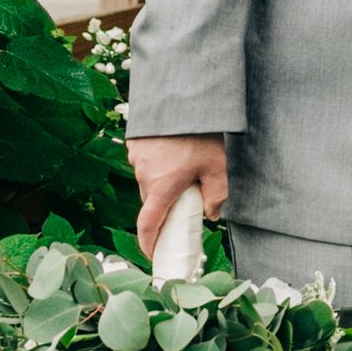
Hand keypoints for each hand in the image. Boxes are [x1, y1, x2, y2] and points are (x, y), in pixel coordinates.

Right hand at [127, 133, 227, 265]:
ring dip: (162, 183)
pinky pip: (145, 164)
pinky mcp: (135, 144)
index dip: (148, 243)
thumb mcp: (217, 166)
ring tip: (184, 167)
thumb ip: (216, 194)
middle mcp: (144, 175)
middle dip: (165, 207)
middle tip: (184, 201)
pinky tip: (174, 151)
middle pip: (151, 203)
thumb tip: (212, 214)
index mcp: (162, 187)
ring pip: (148, 182)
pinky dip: (157, 165)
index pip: (148, 225)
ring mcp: (137, 159)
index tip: (153, 253)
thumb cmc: (200, 133)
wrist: (181, 97)